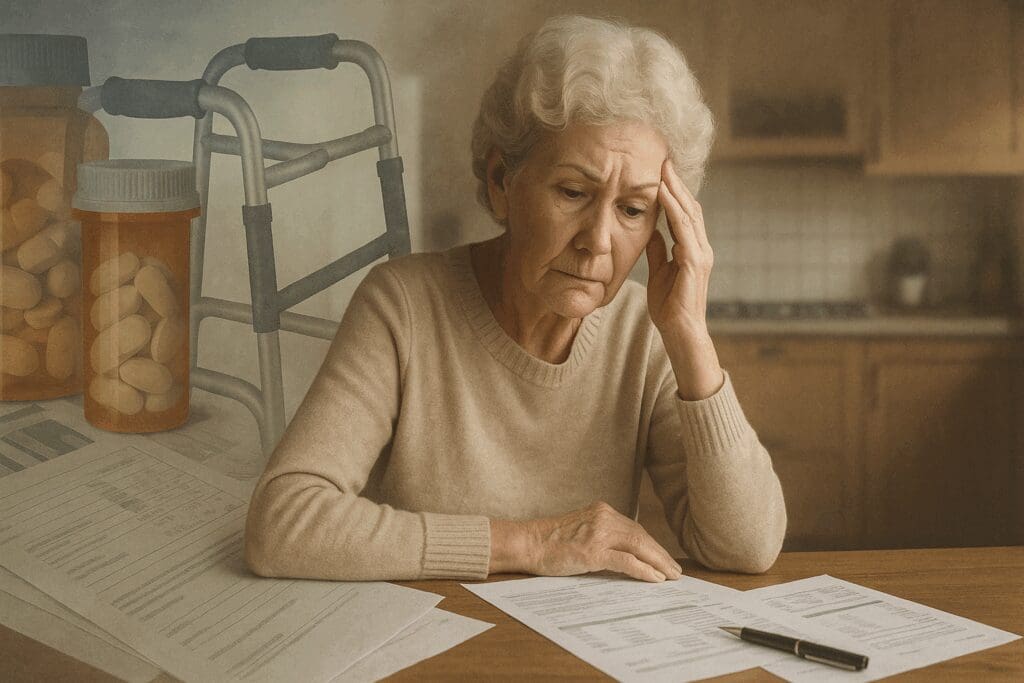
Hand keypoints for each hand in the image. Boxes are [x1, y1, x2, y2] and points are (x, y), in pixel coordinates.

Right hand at [491, 501, 682, 581]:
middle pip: (641, 536)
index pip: (635, 528)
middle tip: (675, 571)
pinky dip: (643, 570)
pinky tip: (655, 579)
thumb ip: (602, 535)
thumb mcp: (581, 530)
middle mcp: (604, 517)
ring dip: (658, 563)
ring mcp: (599, 533)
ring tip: (670, 577)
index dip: (652, 545)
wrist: (528, 543)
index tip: (664, 558)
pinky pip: (626, 561)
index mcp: (602, 511)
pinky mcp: (593, 551)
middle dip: (660, 555)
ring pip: (639, 546)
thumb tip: (626, 555)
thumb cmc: (550, 541)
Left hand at [645, 159, 712, 336]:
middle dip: (677, 184)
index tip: (662, 172)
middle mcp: (701, 248)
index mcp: (693, 249)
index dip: (675, 192)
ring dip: (676, 192)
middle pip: (690, 208)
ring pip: (689, 215)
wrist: (680, 331)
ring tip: (663, 172)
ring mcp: (700, 255)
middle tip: (664, 161)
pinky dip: (674, 212)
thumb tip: (653, 232)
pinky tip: (663, 197)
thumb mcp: (659, 272)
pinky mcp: (694, 264)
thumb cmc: (670, 306)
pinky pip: (684, 231)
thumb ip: (658, 251)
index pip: (685, 214)